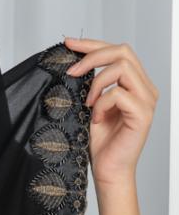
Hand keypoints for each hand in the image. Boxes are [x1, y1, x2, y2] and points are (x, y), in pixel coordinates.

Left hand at [63, 37, 158, 187]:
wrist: (108, 171)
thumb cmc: (100, 143)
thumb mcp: (91, 106)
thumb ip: (90, 85)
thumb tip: (73, 63)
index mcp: (134, 84)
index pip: (117, 51)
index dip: (92, 44)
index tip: (68, 44)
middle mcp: (145, 88)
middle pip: (122, 51)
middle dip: (92, 55)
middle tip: (71, 71)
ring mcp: (146, 100)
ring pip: (122, 67)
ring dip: (97, 82)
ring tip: (86, 102)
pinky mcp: (143, 113)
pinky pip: (118, 94)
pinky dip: (101, 104)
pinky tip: (96, 119)